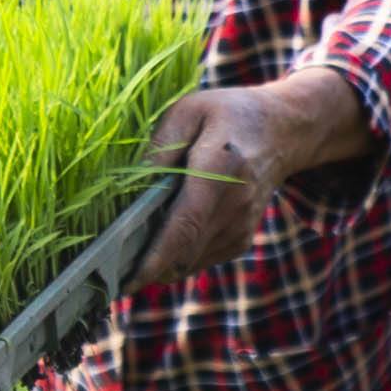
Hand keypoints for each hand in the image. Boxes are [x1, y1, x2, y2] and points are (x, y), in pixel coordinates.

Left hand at [136, 71, 372, 292]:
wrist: (282, 131)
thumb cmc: (226, 115)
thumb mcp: (188, 111)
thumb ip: (159, 147)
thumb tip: (130, 185)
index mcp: (220, 167)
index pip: (186, 223)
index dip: (156, 256)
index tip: (128, 278)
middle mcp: (235, 205)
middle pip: (183, 252)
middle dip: (145, 266)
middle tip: (108, 265)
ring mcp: (242, 227)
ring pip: (189, 263)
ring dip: (159, 262)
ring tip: (130, 247)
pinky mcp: (241, 240)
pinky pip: (199, 260)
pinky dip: (176, 257)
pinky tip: (161, 237)